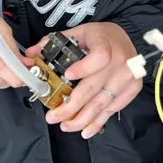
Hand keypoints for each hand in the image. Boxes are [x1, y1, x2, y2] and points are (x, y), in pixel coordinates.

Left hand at [27, 22, 142, 138]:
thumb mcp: (79, 32)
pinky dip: (98, 122)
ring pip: (101, 103)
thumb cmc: (101, 36)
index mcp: (105, 43)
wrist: (127, 38)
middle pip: (93, 88)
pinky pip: (113, 109)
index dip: (83, 68)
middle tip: (53, 116)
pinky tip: (85, 130)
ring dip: (81, 119)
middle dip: (70, 106)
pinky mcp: (132, 89)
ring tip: (64, 126)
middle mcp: (119, 62)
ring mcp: (127, 77)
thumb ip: (54, 42)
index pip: (99, 57)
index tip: (67, 75)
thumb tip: (31, 55)